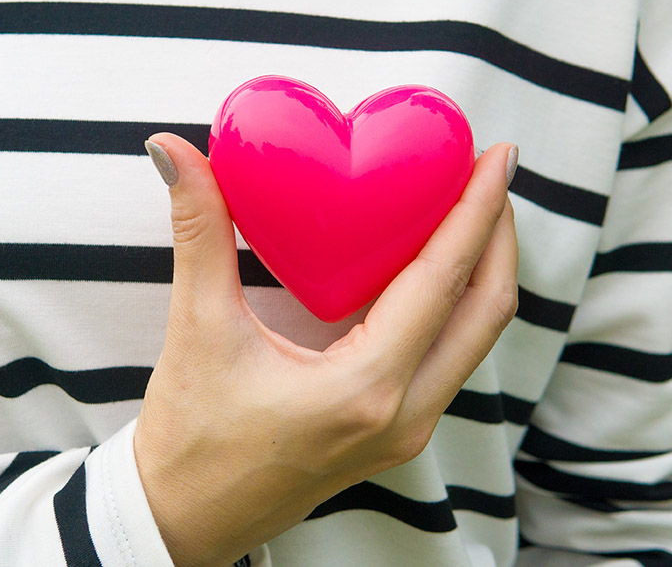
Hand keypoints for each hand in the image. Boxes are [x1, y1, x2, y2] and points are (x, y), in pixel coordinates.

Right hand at [135, 134, 518, 566]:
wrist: (184, 519)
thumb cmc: (190, 442)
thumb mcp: (197, 330)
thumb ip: (199, 234)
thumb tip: (174, 151)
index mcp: (364, 389)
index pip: (442, 282)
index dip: (476, 211)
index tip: (496, 156)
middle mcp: (403, 416)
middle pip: (486, 312)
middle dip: (497, 235)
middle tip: (490, 173)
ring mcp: (405, 432)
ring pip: (474, 340)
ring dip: (480, 272)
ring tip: (469, 211)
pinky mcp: (394, 436)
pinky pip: (449, 360)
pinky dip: (454, 307)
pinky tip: (429, 270)